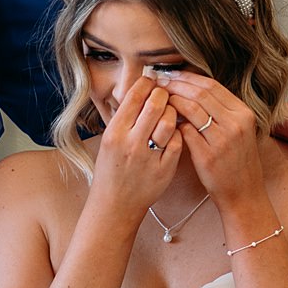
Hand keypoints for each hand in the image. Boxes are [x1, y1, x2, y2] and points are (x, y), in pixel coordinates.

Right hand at [84, 72, 186, 225]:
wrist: (114, 205)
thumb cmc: (111, 168)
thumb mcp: (109, 140)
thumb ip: (124, 117)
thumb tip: (141, 88)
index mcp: (114, 132)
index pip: (135, 95)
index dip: (148, 83)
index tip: (152, 82)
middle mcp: (130, 143)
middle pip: (155, 104)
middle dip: (164, 94)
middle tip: (166, 94)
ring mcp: (148, 157)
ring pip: (169, 121)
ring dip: (174, 112)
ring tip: (171, 113)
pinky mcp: (164, 169)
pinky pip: (178, 141)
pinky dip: (178, 133)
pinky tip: (174, 133)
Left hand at [158, 70, 268, 203]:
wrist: (243, 193)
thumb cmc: (237, 161)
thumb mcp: (239, 130)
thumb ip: (221, 111)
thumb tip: (192, 89)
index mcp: (244, 113)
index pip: (212, 85)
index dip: (188, 77)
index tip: (171, 74)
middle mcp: (235, 123)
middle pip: (201, 93)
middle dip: (176, 84)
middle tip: (159, 82)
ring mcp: (222, 139)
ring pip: (192, 109)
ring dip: (172, 101)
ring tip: (159, 99)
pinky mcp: (208, 155)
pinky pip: (185, 131)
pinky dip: (173, 123)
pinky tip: (164, 121)